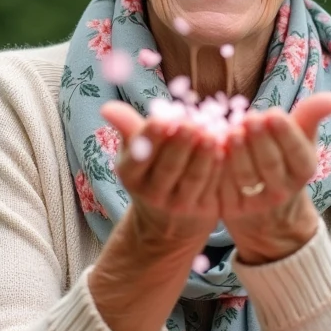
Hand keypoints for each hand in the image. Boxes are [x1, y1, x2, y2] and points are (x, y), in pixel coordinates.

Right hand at [100, 101, 222, 251]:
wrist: (166, 224)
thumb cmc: (150, 172)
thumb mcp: (133, 153)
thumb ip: (126, 127)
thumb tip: (106, 107)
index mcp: (131, 176)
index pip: (140, 156)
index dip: (152, 137)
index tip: (161, 117)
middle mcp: (152, 194)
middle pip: (168, 167)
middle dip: (180, 144)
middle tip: (191, 123)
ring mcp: (179, 205)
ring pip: (193, 178)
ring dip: (203, 156)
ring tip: (211, 134)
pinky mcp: (203, 211)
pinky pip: (212, 187)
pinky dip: (218, 168)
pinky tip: (224, 150)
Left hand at [219, 92, 330, 264]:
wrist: (267, 210)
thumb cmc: (284, 159)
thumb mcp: (301, 138)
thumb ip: (312, 115)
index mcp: (304, 170)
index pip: (298, 153)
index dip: (285, 134)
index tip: (273, 113)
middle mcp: (283, 190)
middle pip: (271, 164)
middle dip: (259, 140)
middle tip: (249, 118)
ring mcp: (257, 203)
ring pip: (246, 177)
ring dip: (238, 153)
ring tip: (230, 132)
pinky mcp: (233, 209)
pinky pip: (224, 187)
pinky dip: (219, 167)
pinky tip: (213, 148)